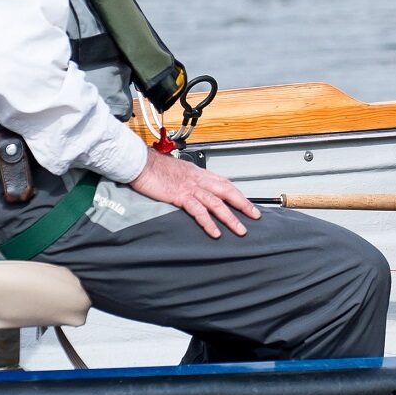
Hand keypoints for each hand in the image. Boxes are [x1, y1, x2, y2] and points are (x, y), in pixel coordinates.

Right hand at [128, 150, 260, 238]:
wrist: (140, 163)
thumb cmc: (155, 167)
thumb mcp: (178, 172)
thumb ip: (189, 180)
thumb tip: (196, 189)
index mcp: (199, 173)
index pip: (224, 183)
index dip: (238, 194)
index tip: (247, 203)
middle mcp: (198, 179)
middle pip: (227, 191)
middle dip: (243, 204)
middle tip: (254, 216)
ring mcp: (190, 187)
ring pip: (216, 203)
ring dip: (230, 217)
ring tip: (240, 230)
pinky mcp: (180, 196)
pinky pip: (198, 211)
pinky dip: (208, 222)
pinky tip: (215, 231)